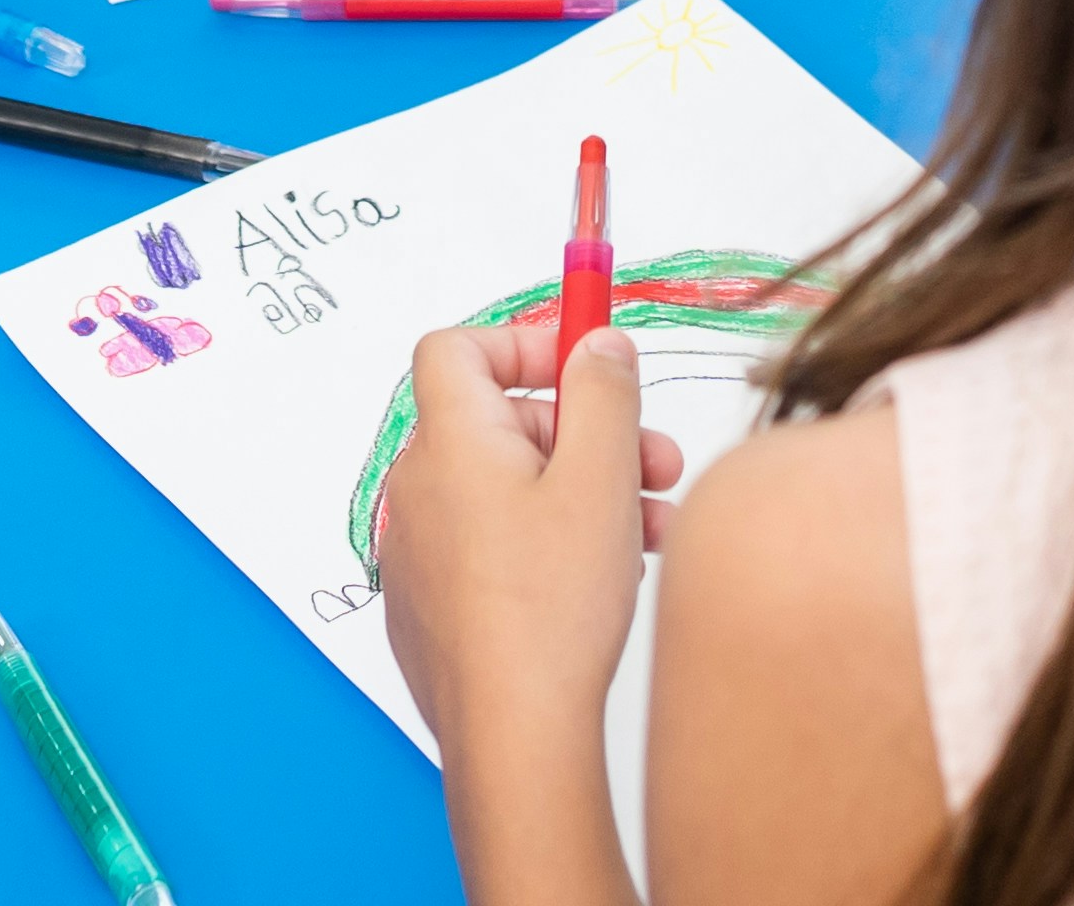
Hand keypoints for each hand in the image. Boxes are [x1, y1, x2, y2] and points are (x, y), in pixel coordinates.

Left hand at [376, 321, 674, 773]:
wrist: (514, 733)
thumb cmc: (552, 608)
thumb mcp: (600, 476)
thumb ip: (602, 390)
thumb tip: (596, 341)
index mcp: (449, 443)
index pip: (457, 349)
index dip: (520, 343)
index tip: (582, 364)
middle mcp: (418, 491)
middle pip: (500, 423)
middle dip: (585, 431)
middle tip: (655, 461)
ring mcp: (419, 554)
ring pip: (507, 490)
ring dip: (582, 490)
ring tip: (653, 525)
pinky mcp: (432, 608)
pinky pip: (491, 545)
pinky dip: (546, 541)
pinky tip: (607, 574)